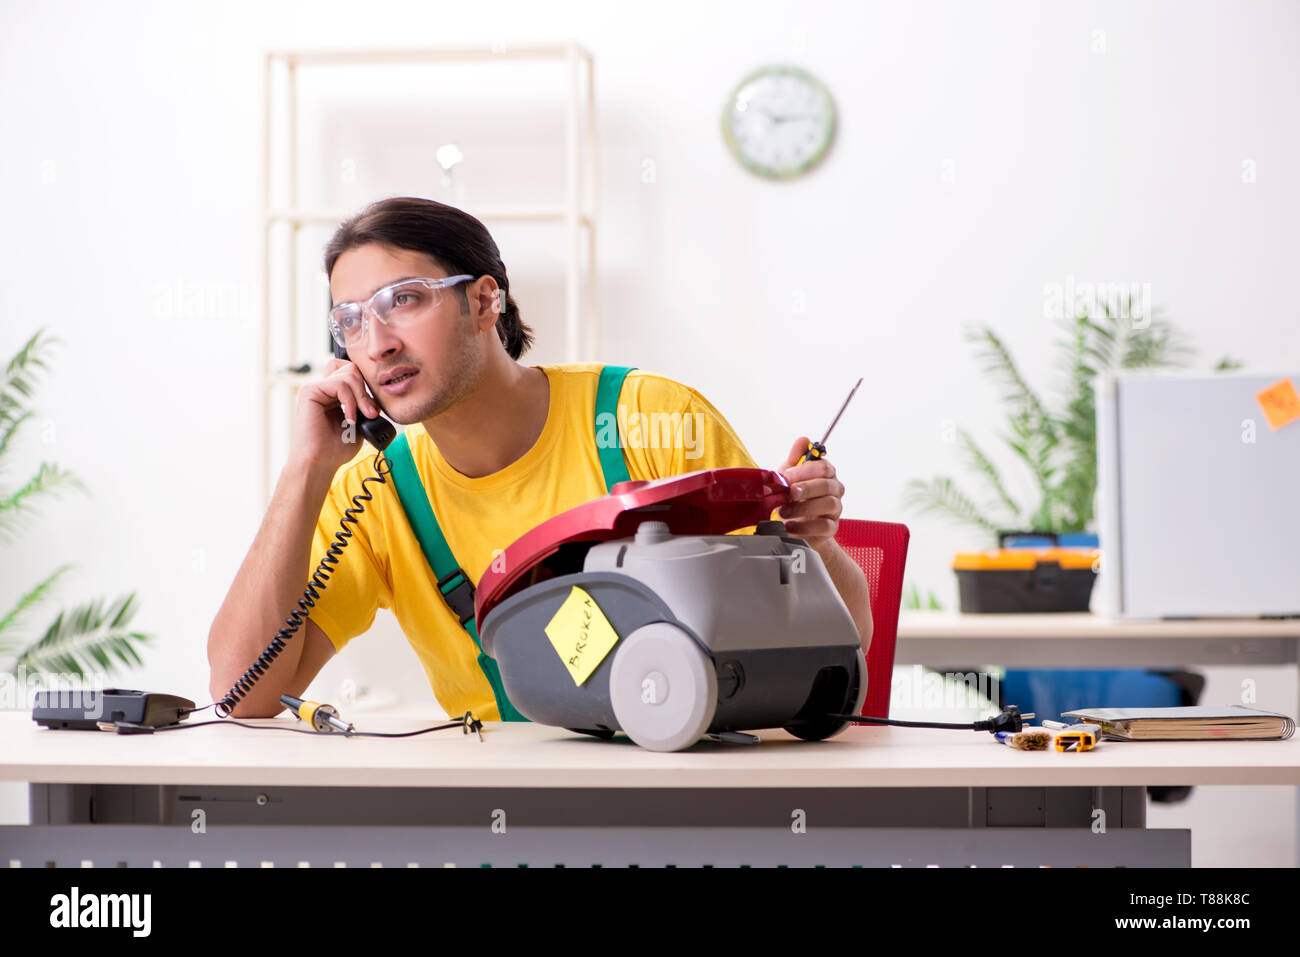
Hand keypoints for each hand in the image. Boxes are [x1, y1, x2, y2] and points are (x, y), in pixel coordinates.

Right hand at [290, 357, 382, 474]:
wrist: (319, 463)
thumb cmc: (336, 449)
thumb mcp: (360, 424)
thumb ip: (365, 406)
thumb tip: (376, 396)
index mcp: (332, 394)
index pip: (351, 371)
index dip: (365, 384)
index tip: (373, 408)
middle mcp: (323, 388)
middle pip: (351, 369)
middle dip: (366, 390)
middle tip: (371, 413)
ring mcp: (315, 388)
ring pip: (349, 375)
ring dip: (362, 397)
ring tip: (364, 416)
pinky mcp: (309, 392)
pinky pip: (339, 385)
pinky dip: (350, 401)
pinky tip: (350, 419)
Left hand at [775, 436, 845, 552]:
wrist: (795, 525)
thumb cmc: (793, 498)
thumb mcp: (790, 476)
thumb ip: (795, 458)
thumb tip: (803, 440)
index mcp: (826, 474)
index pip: (823, 467)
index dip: (803, 471)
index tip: (785, 477)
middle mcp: (834, 490)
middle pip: (827, 485)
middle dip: (805, 488)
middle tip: (788, 493)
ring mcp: (835, 510)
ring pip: (828, 504)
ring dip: (803, 507)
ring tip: (784, 511)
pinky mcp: (831, 528)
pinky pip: (824, 526)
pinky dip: (805, 526)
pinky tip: (790, 526)